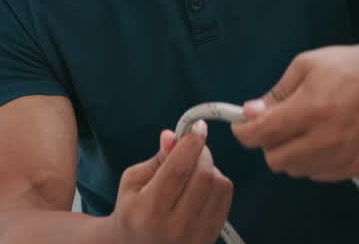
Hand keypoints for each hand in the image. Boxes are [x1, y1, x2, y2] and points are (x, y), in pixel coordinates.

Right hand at [110, 120, 232, 243]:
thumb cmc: (132, 211)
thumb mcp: (132, 182)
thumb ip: (156, 159)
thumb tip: (172, 136)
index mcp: (150, 210)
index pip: (179, 169)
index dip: (191, 143)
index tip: (196, 126)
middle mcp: (175, 226)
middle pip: (204, 175)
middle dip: (201, 152)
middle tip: (192, 148)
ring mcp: (196, 235)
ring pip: (219, 185)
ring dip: (210, 168)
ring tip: (194, 170)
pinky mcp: (210, 237)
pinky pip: (225, 199)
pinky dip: (218, 183)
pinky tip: (202, 185)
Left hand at [231, 44, 358, 181]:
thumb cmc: (349, 68)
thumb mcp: (304, 66)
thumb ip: (275, 93)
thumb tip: (250, 112)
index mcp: (310, 109)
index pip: (262, 134)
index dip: (244, 131)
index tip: (242, 126)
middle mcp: (325, 138)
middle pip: (274, 159)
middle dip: (268, 142)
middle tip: (277, 125)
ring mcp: (341, 156)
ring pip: (294, 170)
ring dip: (289, 153)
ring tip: (302, 130)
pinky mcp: (353, 167)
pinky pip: (316, 175)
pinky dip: (310, 161)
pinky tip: (320, 140)